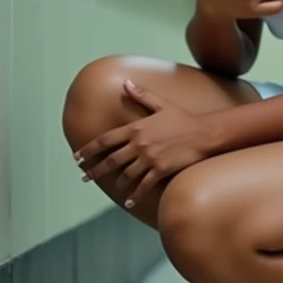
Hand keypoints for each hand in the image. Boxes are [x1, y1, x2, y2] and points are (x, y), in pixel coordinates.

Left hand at [73, 80, 216, 208]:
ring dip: (117, 182)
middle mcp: (139, 144)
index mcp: (136, 127)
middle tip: (85, 177)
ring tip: (114, 186)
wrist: (205, 133)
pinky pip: (143, 185)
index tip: (77, 157)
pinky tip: (129, 201)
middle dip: (95, 170)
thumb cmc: (184, 118)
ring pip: (126, 174)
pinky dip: (135, 194)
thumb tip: (125, 82)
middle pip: (110, 160)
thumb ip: (141, 95)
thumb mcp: (162, 104)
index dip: (88, 150)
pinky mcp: (161, 170)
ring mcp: (150, 158)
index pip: (105, 140)